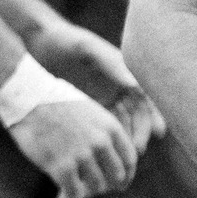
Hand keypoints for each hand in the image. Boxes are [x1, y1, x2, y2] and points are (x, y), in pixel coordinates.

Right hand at [6, 94, 139, 197]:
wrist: (28, 97)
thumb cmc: (56, 102)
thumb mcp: (91, 111)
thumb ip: (103, 131)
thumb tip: (109, 154)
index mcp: (111, 127)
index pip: (130, 160)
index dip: (125, 175)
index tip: (117, 182)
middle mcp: (101, 142)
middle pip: (116, 177)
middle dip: (107, 186)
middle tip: (93, 189)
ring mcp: (81, 155)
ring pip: (96, 188)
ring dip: (86, 193)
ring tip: (74, 192)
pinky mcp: (61, 167)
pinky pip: (73, 194)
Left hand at [31, 20, 163, 152]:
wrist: (40, 42)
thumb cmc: (66, 41)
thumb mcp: (87, 49)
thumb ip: (111, 65)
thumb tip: (135, 84)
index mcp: (123, 71)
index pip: (145, 98)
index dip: (153, 115)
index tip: (157, 131)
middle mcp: (118, 85)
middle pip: (137, 114)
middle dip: (140, 132)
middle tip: (138, 151)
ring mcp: (104, 95)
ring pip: (122, 122)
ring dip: (126, 138)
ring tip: (124, 156)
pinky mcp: (89, 105)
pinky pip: (103, 124)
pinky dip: (107, 138)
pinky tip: (105, 152)